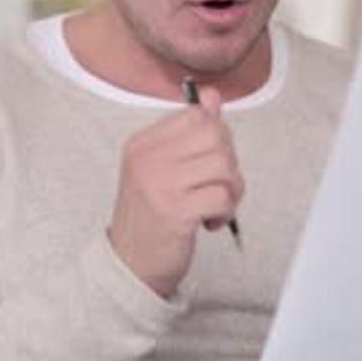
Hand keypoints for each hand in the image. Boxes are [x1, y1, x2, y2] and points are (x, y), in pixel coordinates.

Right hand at [107, 87, 243, 297]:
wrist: (130, 264)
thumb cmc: (150, 217)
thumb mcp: (163, 167)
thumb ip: (188, 132)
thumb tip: (211, 96)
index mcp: (144, 143)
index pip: (197, 115)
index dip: (217, 137)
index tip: (210, 162)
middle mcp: (148, 158)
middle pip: (215, 135)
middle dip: (228, 162)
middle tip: (217, 185)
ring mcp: (160, 183)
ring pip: (223, 164)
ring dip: (231, 189)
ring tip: (215, 205)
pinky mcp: (175, 211)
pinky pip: (222, 196)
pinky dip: (225, 212)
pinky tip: (210, 222)